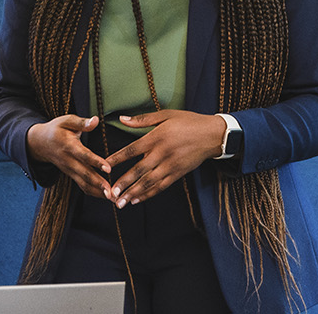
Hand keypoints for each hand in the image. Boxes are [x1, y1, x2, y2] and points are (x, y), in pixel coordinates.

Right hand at [28, 114, 111, 197]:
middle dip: (98, 184)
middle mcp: (69, 161)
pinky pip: (83, 186)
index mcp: (69, 146)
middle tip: (111, 192)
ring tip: (113, 198)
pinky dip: (94, 193)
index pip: (84, 155)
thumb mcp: (66, 121)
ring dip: (98, 192)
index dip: (96, 162)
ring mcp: (69, 170)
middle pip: (84, 174)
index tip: (108, 168)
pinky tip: (107, 197)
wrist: (40, 143)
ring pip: (84, 184)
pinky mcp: (71, 175)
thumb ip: (81, 122)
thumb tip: (96, 120)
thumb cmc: (56, 130)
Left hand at [102, 110, 226, 206]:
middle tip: (111, 193)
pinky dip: (148, 194)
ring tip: (121, 203)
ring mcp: (171, 165)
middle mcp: (163, 153)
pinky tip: (137, 200)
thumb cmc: (189, 122)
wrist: (213, 135)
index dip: (118, 158)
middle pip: (139, 170)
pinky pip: (161, 186)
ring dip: (134, 193)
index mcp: (157, 137)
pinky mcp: (178, 173)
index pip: (132, 149)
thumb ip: (143, 119)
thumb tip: (121, 119)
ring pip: (149, 182)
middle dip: (124, 183)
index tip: (105, 166)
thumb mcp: (166, 115)